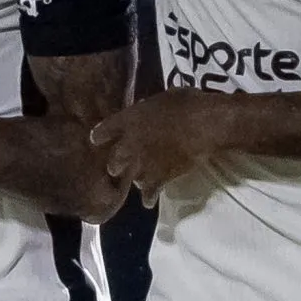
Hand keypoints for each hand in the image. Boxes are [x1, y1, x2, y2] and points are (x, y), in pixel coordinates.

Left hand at [89, 89, 237, 206]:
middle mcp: (129, 144)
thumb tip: (148, 111)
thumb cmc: (186, 104)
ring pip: (131, 178)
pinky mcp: (158, 178)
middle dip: (116, 165)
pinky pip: (149, 193)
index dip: (101, 135)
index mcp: (128, 121)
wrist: (203, 125)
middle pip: (113, 162)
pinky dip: (149, 197)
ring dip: (135, 178)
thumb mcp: (163, 98)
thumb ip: (150, 109)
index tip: (97, 140)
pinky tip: (149, 202)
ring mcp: (142, 164)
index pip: (104, 130)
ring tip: (141, 180)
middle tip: (120, 166)